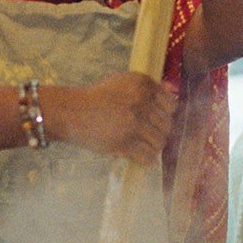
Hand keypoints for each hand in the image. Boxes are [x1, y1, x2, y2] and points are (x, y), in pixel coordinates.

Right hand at [44, 72, 176, 164]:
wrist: (70, 111)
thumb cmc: (96, 98)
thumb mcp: (121, 83)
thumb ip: (147, 88)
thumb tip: (172, 92)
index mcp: (143, 83)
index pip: (171, 105)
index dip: (164, 115)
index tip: (154, 121)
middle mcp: (141, 100)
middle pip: (167, 125)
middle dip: (158, 133)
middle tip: (146, 136)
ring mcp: (134, 121)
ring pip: (160, 142)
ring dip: (152, 147)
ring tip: (140, 146)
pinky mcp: (126, 141)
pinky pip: (148, 156)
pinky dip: (145, 159)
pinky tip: (137, 155)